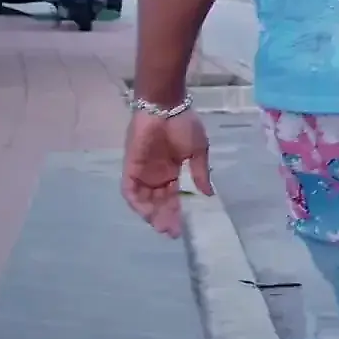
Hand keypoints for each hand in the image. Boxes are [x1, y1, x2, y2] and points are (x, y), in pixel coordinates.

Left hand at [120, 110, 212, 237]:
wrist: (165, 106)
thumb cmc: (183, 124)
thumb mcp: (198, 150)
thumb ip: (200, 172)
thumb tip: (208, 194)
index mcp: (171, 171)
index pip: (172, 197)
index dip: (176, 213)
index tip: (181, 229)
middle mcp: (155, 175)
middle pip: (158, 202)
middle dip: (164, 218)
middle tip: (171, 231)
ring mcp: (142, 172)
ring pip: (144, 200)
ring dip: (151, 214)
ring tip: (161, 225)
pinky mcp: (131, 167)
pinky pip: (129, 190)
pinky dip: (136, 202)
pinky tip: (146, 213)